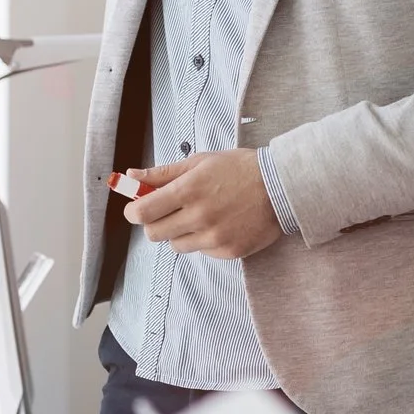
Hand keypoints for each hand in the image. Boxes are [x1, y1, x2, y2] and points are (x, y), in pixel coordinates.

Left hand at [121, 150, 283, 260]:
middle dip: (154, 223)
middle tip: (166, 212)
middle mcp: (199, 216)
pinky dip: (203, 240)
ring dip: (179, 232)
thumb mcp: (200, 162)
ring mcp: (214, 237)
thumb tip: (131, 176)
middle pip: (154, 233)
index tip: (136, 208)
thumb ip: (163, 173)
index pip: (143, 212)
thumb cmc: (240, 169)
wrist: (281, 186)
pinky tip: (219, 224)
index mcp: (189, 190)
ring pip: (176, 245)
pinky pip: (201, 251)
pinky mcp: (228, 251)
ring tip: (198, 216)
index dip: (133, 211)